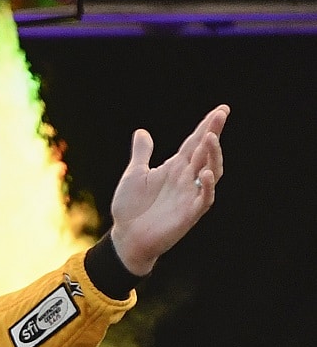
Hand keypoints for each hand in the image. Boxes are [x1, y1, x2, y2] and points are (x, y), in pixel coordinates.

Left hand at [108, 105, 228, 276]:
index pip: (194, 143)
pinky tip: (205, 173)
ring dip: (213, 155)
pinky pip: (205, 198)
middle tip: (221, 115)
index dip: (207, 126)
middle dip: (213, 133)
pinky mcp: (189, 214)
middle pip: (205, 152)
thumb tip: (142, 131)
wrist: (125, 237)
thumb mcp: (134, 175)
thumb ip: (142, 154)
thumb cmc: (130, 208)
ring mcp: (189, 195)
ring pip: (211, 171)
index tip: (221, 109)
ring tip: (210, 138)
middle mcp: (186, 179)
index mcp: (175, 168)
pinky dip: (207, 186)